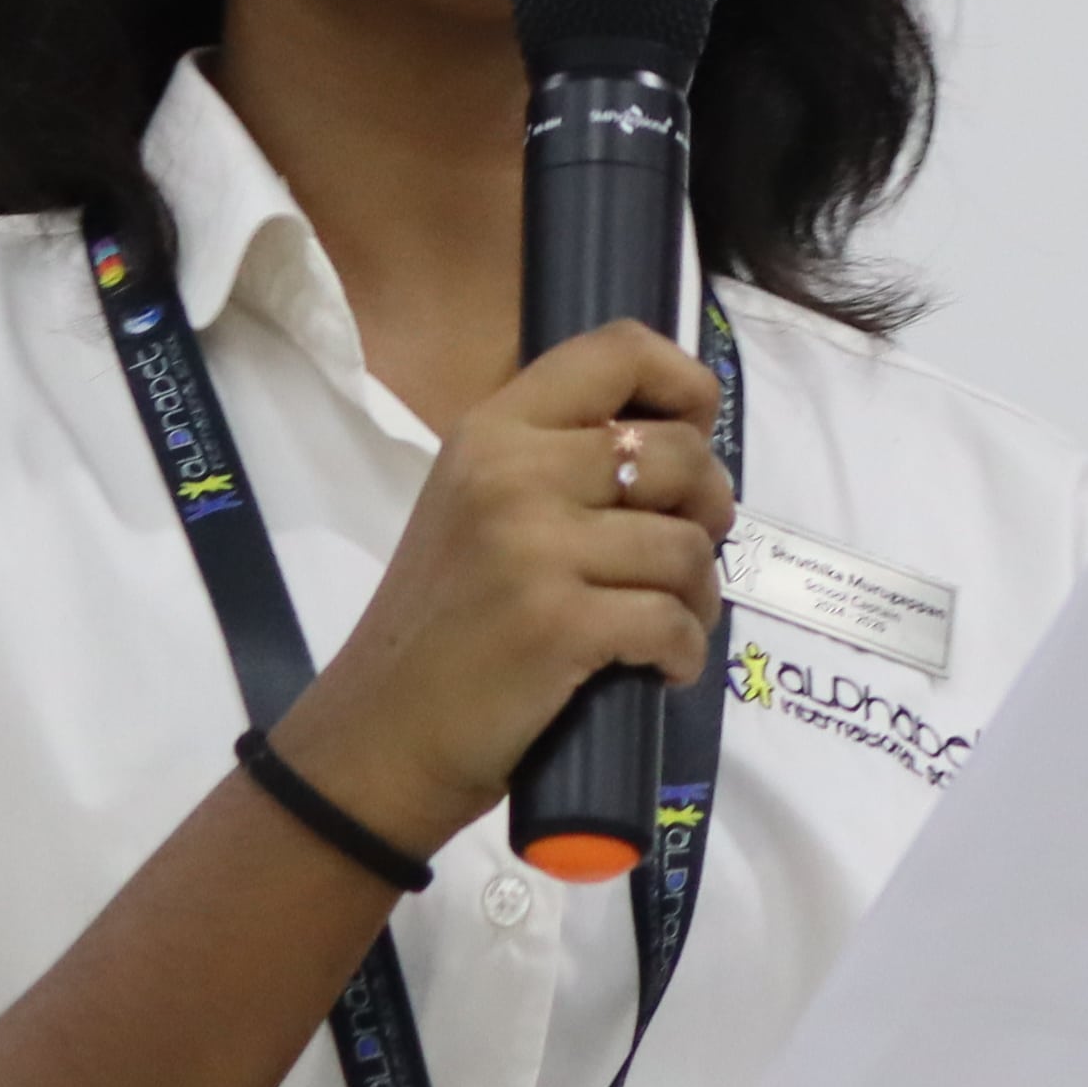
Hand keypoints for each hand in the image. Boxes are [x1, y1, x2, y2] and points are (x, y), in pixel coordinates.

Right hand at [269, 323, 731, 852]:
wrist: (378, 736)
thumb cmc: (443, 622)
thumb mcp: (480, 505)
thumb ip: (561, 459)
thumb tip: (688, 442)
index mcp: (494, 428)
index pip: (620, 349)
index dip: (685, 385)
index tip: (694, 436)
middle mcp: (512, 472)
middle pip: (681, 454)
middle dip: (709, 510)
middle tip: (683, 554)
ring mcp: (535, 548)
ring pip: (688, 546)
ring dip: (698, 595)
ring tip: (665, 622)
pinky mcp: (560, 624)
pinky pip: (673, 620)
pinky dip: (684, 651)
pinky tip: (658, 666)